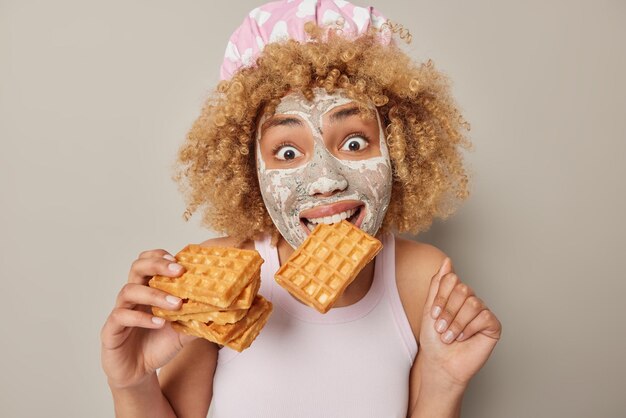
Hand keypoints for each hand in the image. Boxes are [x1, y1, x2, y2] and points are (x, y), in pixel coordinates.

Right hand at [100, 249, 196, 389]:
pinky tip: (158, 322)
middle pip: (137, 267)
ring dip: (154, 294)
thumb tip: (222, 310)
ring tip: (176, 304)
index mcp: (148, 289)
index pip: (149, 262)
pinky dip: (141, 317)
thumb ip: (198, 319)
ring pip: (129, 291)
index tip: (180, 262)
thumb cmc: (159, 345)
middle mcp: (133, 296)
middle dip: (158, 265)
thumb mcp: (184, 331)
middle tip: (179, 271)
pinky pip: (121, 316)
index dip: (161, 257)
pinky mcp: (111, 330)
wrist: (138, 372)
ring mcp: (120, 310)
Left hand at [418, 258, 501, 387]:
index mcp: (455, 295)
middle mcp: (471, 300)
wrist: (440, 362)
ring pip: (473, 304)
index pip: (452, 279)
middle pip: (463, 289)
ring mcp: (483, 312)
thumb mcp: (430, 308)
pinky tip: (464, 338)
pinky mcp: (493, 325)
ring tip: (450, 337)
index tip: (434, 315)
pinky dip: (469, 329)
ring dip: (457, 323)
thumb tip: (447, 261)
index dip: (441, 297)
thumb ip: (438, 284)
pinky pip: (484, 317)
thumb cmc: (434, 339)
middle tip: (441, 328)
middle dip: (448, 311)